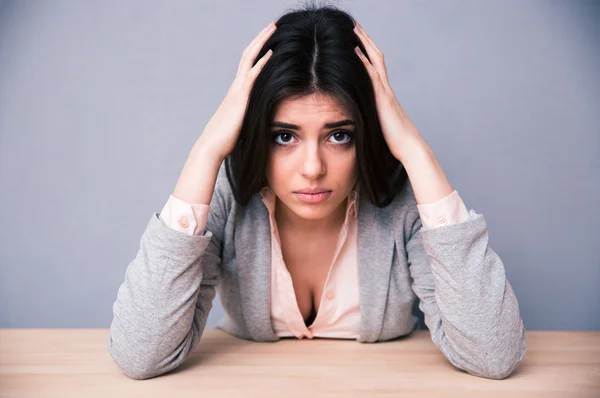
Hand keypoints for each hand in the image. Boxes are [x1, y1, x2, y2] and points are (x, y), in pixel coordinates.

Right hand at [200, 20, 276, 160]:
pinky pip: (252, 75)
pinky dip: (262, 62)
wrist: (211, 147)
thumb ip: (250, 119)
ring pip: (249, 58)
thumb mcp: (241, 127)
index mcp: (236, 94)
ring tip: (273, 28)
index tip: (270, 41)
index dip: (258, 51)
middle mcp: (235, 87)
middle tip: (273, 24)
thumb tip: (259, 123)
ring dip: (262, 42)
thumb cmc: (225, 142)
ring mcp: (237, 91)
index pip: (248, 66)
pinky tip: (271, 52)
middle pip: (248, 55)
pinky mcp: (240, 98)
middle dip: (261, 38)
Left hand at [353, 21, 423, 161]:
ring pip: (375, 61)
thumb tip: (360, 117)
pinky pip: (372, 75)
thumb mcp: (379, 125)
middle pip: (376, 57)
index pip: (375, 66)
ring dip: (365, 43)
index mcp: (384, 94)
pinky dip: (364, 61)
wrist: (409, 147)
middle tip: (355, 25)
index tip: (357, 39)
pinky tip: (355, 50)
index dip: (367, 52)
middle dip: (365, 40)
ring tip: (354, 29)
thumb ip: (372, 117)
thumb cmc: (395, 141)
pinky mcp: (383, 98)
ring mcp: (385, 92)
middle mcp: (386, 89)